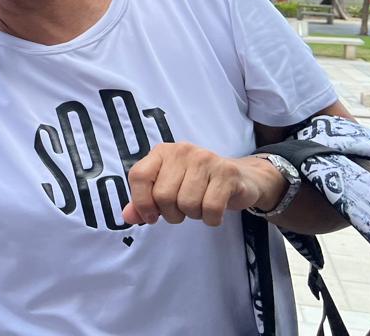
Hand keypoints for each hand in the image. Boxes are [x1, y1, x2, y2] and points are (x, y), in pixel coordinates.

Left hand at [123, 143, 288, 227]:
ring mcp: (206, 159)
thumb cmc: (198, 184)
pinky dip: (211, 219)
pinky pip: (211, 208)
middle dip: (172, 213)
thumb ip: (145, 202)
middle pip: (163, 195)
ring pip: (187, 204)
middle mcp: (182, 151)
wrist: (241, 178)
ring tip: (200, 206)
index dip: (141, 202)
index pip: (138, 176)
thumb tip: (127, 216)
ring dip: (193, 215)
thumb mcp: (168, 189)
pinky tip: (214, 212)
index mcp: (162, 152)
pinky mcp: (227, 173)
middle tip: (183, 210)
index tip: (151, 216)